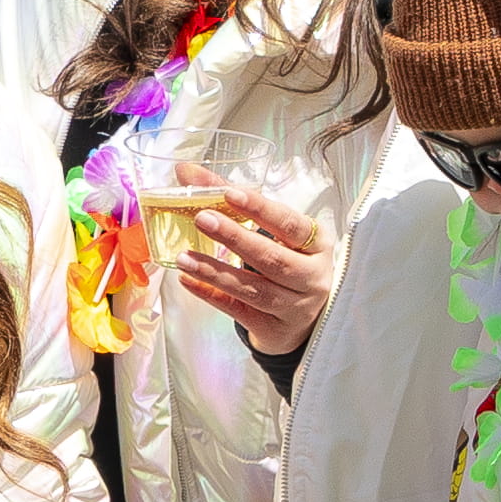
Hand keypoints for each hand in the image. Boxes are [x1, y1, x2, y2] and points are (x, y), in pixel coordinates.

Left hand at [162, 182, 337, 358]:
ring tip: (184, 257)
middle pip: (272, 258)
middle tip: (202, 218)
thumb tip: (187, 172)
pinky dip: (212, 295)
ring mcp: (295, 306)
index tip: (231, 193)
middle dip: (235, 238)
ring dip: (216, 272)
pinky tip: (189, 281)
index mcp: (316, 244)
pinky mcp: (275, 328)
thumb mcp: (274, 231)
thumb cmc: (288, 261)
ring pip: (255, 289)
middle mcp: (311, 276)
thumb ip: (232, 198)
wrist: (305, 318)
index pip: (290, 224)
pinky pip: (239, 311)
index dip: (261, 209)